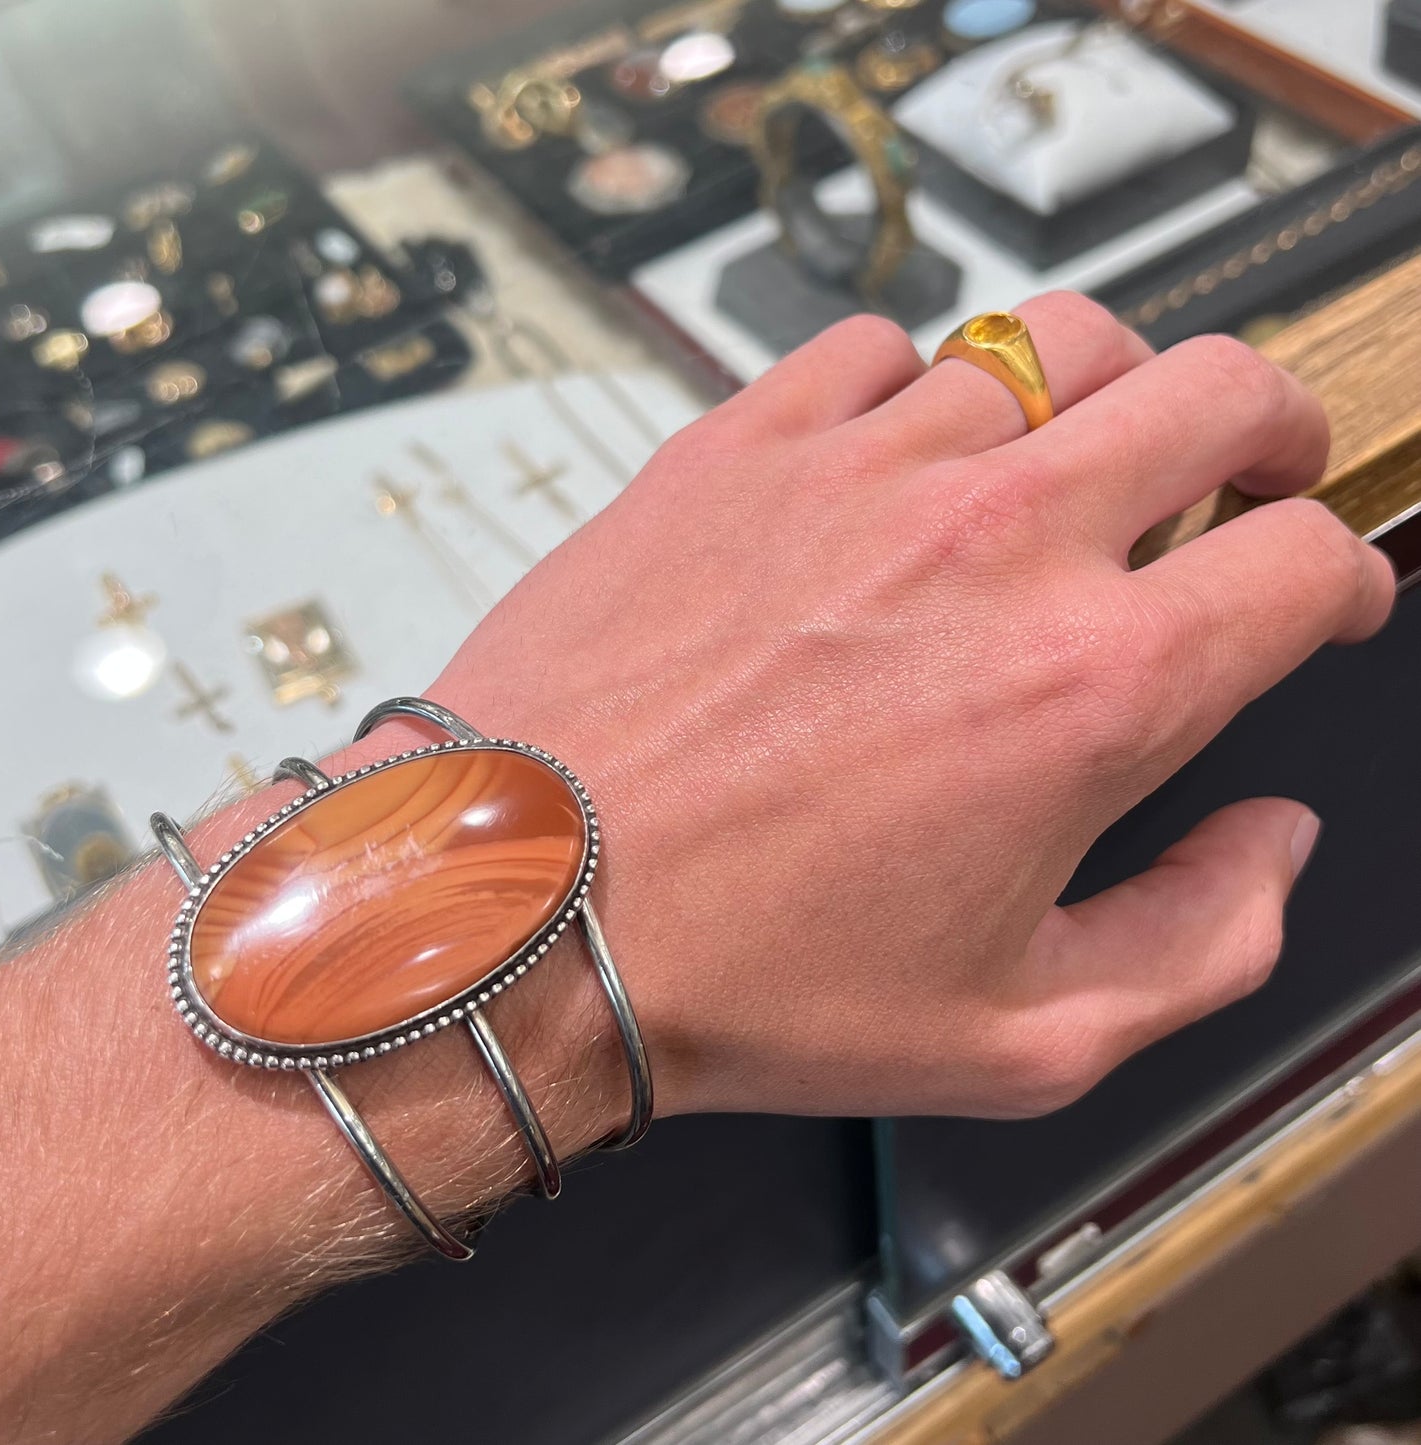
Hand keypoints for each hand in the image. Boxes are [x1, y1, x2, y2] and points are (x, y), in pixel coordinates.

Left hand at [430, 293, 1393, 1124]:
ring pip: (1053, 343)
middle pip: (1217, 390)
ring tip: (1074, 461)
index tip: (1310, 595)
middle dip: (1271, 427)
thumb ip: (1200, 940)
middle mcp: (990, 545)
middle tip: (1248, 474)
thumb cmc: (739, 975)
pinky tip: (896, 460)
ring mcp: (858, 472)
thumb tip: (1263, 846)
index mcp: (1085, 688)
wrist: (521, 911)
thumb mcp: (1019, 1036)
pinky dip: (922, 389)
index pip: (1302, 559)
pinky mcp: (738, 445)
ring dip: (1101, 397)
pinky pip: (878, 351)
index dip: (1338, 576)